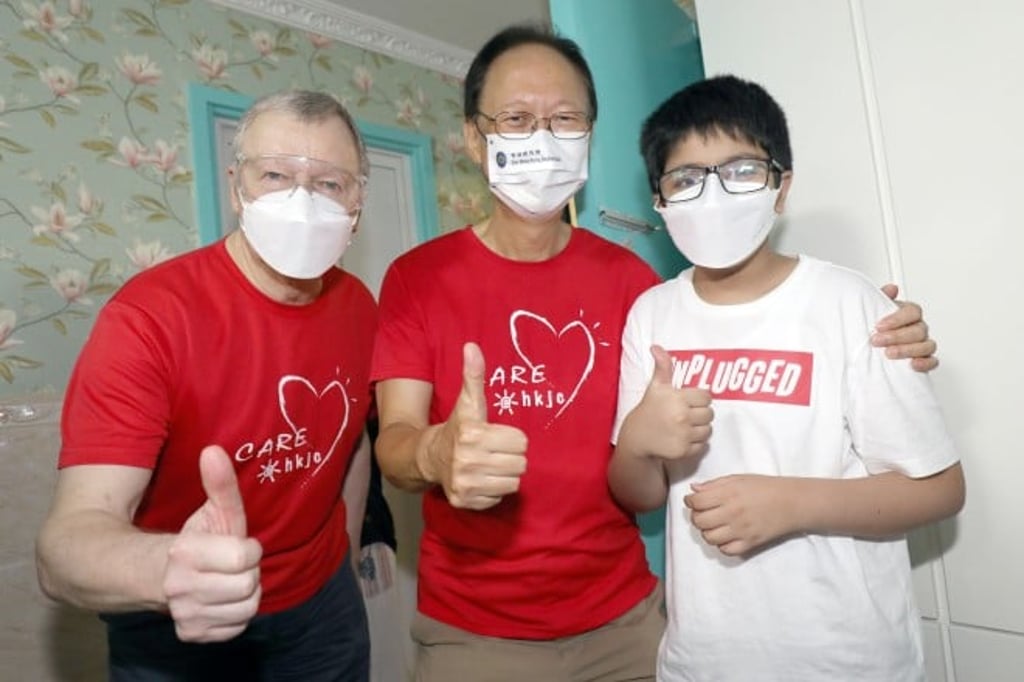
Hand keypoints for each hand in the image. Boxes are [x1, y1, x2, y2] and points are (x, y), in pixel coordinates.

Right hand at [163, 446, 262, 642]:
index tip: (235, 546)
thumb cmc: (194, 539)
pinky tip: (221, 600)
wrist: (153, 574)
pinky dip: (235, 615)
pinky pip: (236, 627)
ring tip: (227, 581)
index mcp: (185, 553)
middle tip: (231, 565)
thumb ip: (220, 483)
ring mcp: (184, 614)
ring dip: (244, 594)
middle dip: (247, 572)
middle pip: (248, 585)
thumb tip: (214, 449)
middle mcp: (180, 588)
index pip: (245, 558)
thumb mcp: (211, 510)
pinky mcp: (191, 634)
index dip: (248, 549)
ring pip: (246, 608)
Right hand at [423, 342, 527, 509]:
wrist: (428, 457)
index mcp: (473, 435)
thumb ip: (473, 374)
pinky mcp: (464, 501)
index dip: (511, 437)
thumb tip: (472, 346)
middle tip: (494, 451)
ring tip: (489, 465)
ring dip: (504, 474)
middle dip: (510, 456)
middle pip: (520, 464)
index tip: (496, 435)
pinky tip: (481, 479)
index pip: (520, 441)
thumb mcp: (468, 401)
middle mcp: (467, 461)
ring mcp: (465, 484)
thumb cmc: (457, 427)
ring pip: (512, 482)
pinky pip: (499, 498)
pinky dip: (493, 491)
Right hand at [625, 345, 712, 459]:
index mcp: (677, 398)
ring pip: (708, 430)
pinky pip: (702, 445)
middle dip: (700, 413)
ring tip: (684, 426)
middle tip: (686, 414)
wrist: (636, 439)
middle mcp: (682, 416)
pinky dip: (695, 443)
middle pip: (709, 413)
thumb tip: (657, 347)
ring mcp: (684, 435)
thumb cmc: (648, 411)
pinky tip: (682, 438)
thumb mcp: (655, 387)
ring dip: (699, 428)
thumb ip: (662, 367)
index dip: (699, 398)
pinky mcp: (684, 450)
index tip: (689, 401)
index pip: (706, 396)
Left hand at [684, 474, 797, 555]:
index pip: (697, 501)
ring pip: (709, 538)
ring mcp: (741, 530)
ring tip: (714, 524)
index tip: (693, 500)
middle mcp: (732, 512)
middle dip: (696, 516)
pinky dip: (722, 545)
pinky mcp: (750, 543)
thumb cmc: (765, 487)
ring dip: (707, 531)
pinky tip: (726, 535)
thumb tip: (694, 489)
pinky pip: (726, 550)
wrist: (792, 502)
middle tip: (703, 512)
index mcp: (729, 493)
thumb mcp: (739, 478)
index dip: (690, 501)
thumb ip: (714, 484)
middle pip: (699, 521)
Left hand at [873, 283, 937, 370]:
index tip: (879, 325)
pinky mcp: (924, 360)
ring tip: (888, 353)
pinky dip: (925, 363)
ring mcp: (922, 344)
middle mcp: (918, 328)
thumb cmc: (876, 327)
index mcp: (908, 314)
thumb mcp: (874, 310)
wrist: (872, 347)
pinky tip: (912, 364)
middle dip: (896, 336)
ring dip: (907, 350)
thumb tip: (891, 289)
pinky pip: (932, 361)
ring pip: (927, 346)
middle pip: (919, 330)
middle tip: (877, 341)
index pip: (913, 311)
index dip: (897, 319)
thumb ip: (881, 298)